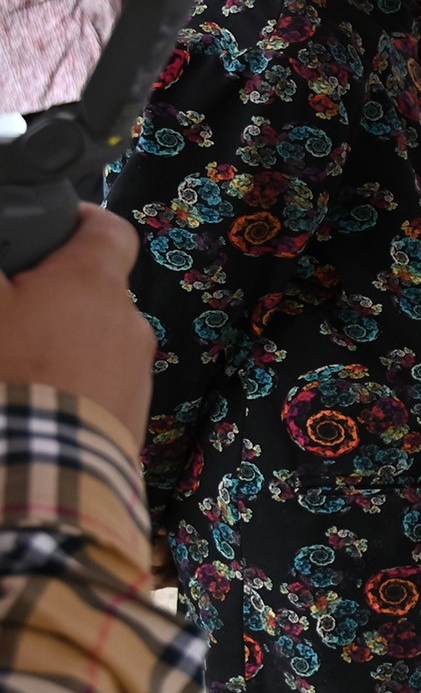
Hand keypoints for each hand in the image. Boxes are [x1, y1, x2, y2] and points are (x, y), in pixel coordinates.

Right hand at [0, 207, 152, 447]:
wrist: (49, 471)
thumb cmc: (11, 374)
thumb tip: (4, 266)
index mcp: (94, 283)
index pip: (111, 230)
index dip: (83, 221)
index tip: (58, 225)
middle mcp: (128, 320)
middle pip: (96, 289)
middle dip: (56, 292)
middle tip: (14, 305)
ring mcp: (136, 369)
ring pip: (98, 337)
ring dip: (63, 338)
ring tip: (20, 357)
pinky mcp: (133, 411)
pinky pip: (102, 379)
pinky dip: (74, 378)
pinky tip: (39, 394)